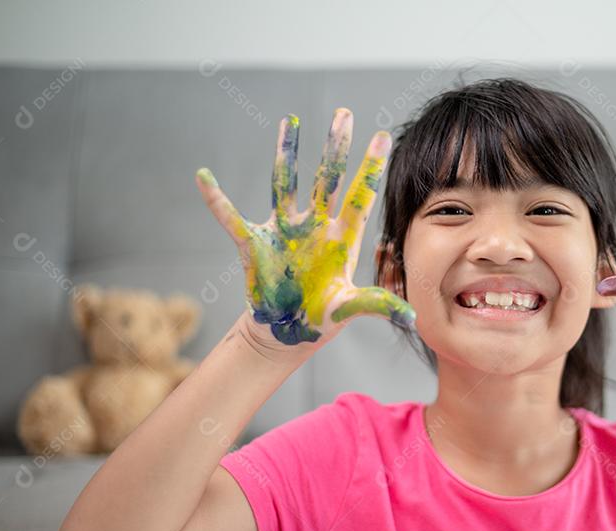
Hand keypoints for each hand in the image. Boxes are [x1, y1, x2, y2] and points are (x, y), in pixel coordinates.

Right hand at [195, 109, 414, 347]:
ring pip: (285, 184)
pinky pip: (231, 218)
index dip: (370, 169)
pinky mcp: (255, 243)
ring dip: (287, 154)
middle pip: (327, 179)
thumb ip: (378, 305)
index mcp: (341, 238)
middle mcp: (315, 226)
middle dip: (335, 148)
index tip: (382, 137)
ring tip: (289, 121)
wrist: (289, 330)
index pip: (360, 197)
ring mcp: (284, 231)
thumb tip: (412, 318)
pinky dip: (215, 199)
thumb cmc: (324, 316)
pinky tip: (203, 176)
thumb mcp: (350, 309)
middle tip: (343, 114)